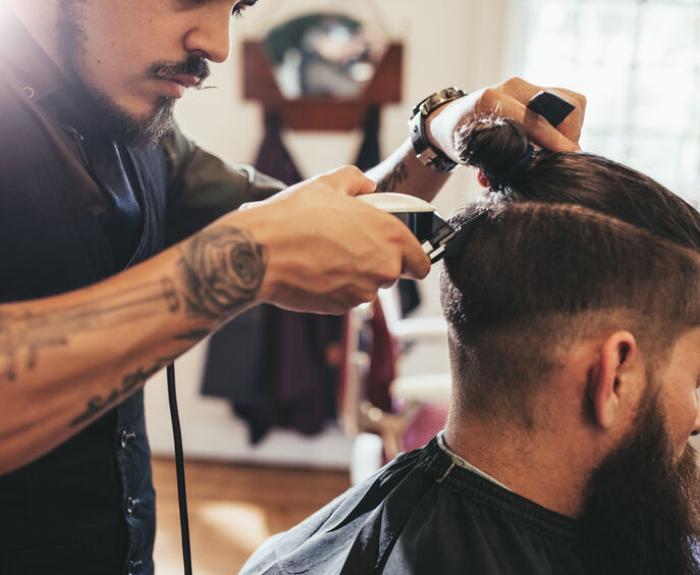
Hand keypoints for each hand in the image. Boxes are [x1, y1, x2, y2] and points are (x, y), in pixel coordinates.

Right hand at [242, 166, 430, 313]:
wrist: (262, 252)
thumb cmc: (295, 217)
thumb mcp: (328, 183)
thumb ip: (355, 180)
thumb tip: (365, 184)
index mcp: (390, 235)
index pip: (421, 261)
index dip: (412, 258)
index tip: (401, 255)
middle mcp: (383, 267)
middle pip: (392, 273)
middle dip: (375, 261)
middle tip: (348, 244)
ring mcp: (363, 291)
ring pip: (367, 286)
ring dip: (353, 274)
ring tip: (325, 253)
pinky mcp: (341, 307)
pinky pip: (345, 297)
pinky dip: (334, 286)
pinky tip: (315, 268)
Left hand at [427, 77, 586, 161]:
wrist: (449, 120)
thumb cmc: (457, 139)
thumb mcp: (471, 153)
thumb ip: (495, 162)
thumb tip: (525, 175)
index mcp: (491, 100)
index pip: (535, 120)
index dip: (554, 141)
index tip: (569, 156)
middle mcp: (514, 87)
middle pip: (566, 105)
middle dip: (568, 135)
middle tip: (558, 158)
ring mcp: (528, 87)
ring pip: (572, 103)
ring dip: (568, 131)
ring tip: (551, 151)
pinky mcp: (538, 91)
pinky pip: (566, 106)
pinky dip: (563, 127)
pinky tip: (548, 142)